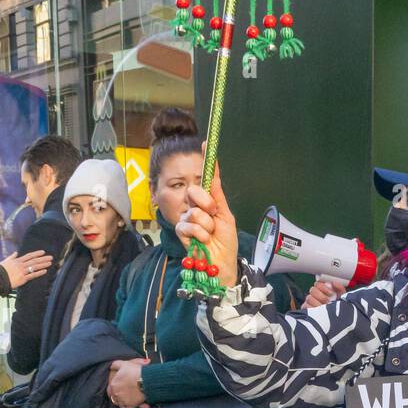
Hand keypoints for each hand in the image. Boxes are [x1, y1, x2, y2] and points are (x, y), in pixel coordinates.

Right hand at [1, 250, 54, 288]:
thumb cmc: (0, 270)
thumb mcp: (6, 261)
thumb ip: (12, 257)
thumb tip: (16, 252)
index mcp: (17, 261)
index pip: (29, 256)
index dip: (36, 254)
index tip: (43, 252)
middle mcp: (21, 265)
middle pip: (34, 261)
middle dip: (43, 258)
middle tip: (51, 257)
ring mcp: (22, 271)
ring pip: (34, 267)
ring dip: (43, 264)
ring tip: (50, 263)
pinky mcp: (22, 278)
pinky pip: (32, 275)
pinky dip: (39, 273)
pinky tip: (45, 271)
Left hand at [107, 358, 149, 407]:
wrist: (148, 380)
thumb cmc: (136, 371)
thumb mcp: (124, 364)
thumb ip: (115, 365)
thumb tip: (111, 367)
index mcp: (113, 384)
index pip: (109, 390)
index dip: (113, 389)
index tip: (118, 388)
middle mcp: (117, 394)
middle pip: (115, 398)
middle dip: (118, 396)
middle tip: (124, 393)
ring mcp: (124, 400)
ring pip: (121, 404)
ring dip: (124, 402)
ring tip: (129, 398)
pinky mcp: (131, 405)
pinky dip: (131, 406)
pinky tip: (135, 403)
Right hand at [176, 152, 238, 286]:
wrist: (222, 264)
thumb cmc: (226, 242)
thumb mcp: (226, 216)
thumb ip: (218, 194)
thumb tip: (215, 169)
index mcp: (209, 201)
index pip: (206, 178)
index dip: (205, 161)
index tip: (206, 143)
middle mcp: (196, 207)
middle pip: (195, 191)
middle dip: (206, 203)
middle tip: (213, 215)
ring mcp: (188, 218)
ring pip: (192, 211)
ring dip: (205, 225)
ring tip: (210, 234)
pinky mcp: (181, 232)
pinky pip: (186, 225)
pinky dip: (198, 233)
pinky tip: (203, 240)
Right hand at [302, 277, 346, 309]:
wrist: (335, 322)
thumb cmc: (337, 308)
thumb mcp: (341, 298)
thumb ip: (339, 289)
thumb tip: (334, 282)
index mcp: (322, 291)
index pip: (318, 284)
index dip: (324, 287)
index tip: (331, 293)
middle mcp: (315, 295)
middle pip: (313, 290)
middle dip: (321, 296)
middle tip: (328, 301)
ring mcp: (309, 302)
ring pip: (309, 298)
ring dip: (317, 303)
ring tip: (324, 308)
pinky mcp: (306, 310)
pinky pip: (305, 306)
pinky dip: (312, 308)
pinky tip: (319, 311)